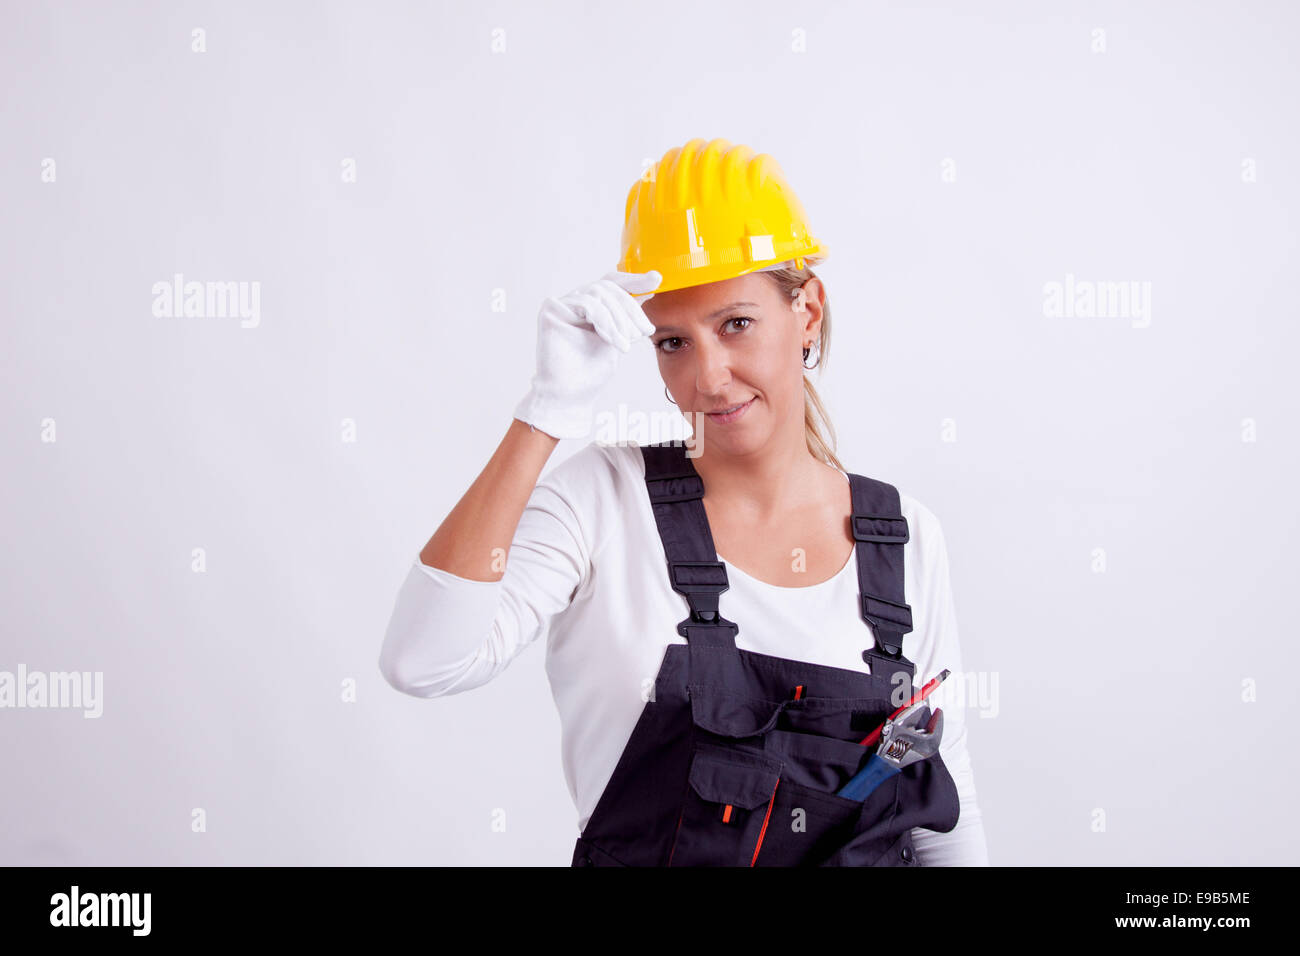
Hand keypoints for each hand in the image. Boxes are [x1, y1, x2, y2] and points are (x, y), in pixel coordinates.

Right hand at [512, 269, 661, 438]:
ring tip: (627, 343)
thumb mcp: (619, 337)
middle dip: (631, 308)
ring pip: (600, 293)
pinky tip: (616, 342)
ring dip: (620, 319)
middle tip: (645, 331)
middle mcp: (574, 300)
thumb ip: (628, 314)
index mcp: (589, 304)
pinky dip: (607, 323)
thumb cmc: (591, 372)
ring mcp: (561, 303)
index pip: (612, 282)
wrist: (571, 396)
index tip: (657, 279)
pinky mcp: (551, 309)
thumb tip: (648, 289)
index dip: (635, 279)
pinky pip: (588, 304)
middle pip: (609, 286)